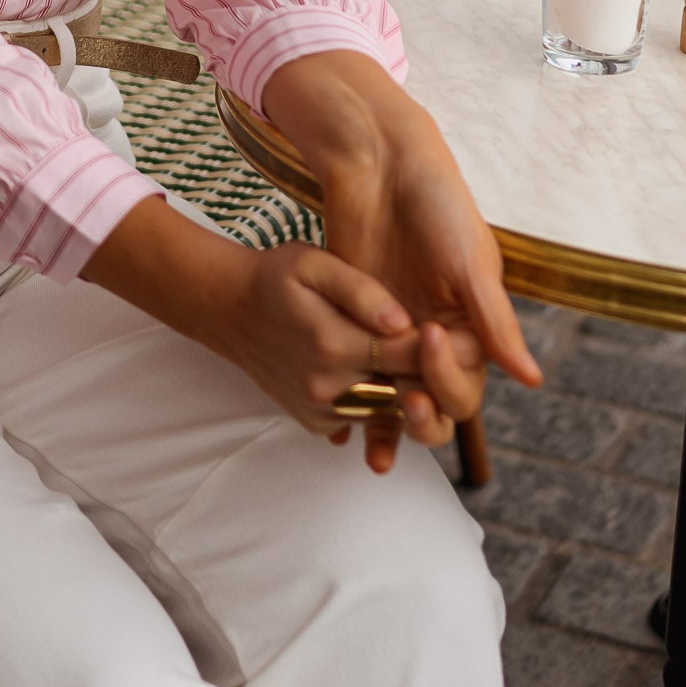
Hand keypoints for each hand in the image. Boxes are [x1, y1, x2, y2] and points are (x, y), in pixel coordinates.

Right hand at [81, 196, 431, 471]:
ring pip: (389, 411)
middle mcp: (328, 387)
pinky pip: (365, 419)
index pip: (410, 356)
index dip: (440, 346)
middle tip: (450, 351)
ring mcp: (321, 410)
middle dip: (432, 374)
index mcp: (333, 344)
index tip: (455, 330)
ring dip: (411, 391)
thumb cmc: (277, 279)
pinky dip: (381, 401)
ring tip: (419, 362)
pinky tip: (385, 375)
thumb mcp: (315, 264)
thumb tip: (403, 323)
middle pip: (406, 391)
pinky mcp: (316, 423)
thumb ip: (362, 291)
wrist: (230, 312)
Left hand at [260, 49, 541, 451]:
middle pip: (437, 401)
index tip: (430, 341)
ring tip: (372, 432)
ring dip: (390, 423)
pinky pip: (362, 378)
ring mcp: (396, 334)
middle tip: (406, 400)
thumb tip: (532, 381)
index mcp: (474, 324)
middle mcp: (438, 335)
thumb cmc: (438, 205)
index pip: (468, 380)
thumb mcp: (470, 262)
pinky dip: (359, 412)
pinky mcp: (359, 325)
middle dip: (426, 412)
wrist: (381, 165)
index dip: (450, 377)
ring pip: (398, 400)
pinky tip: (346, 438)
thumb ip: (495, 323)